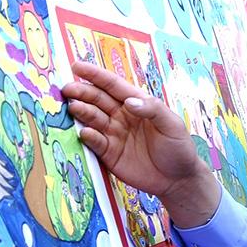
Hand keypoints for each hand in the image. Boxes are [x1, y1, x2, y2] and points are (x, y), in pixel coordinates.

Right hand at [61, 61, 219, 228]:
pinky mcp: (109, 153)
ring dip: (82, 112)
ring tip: (73, 107)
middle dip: (82, 92)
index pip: (113, 85)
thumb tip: (129, 101)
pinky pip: (95, 142)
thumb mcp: (171, 125)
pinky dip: (88, 136)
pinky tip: (84, 132)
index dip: (95, 75)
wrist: (177, 179)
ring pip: (93, 118)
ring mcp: (114, 134)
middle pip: (98, 100)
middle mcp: (121, 115)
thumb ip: (152, 109)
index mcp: (137, 103)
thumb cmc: (178, 147)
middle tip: (67, 89)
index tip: (76, 66)